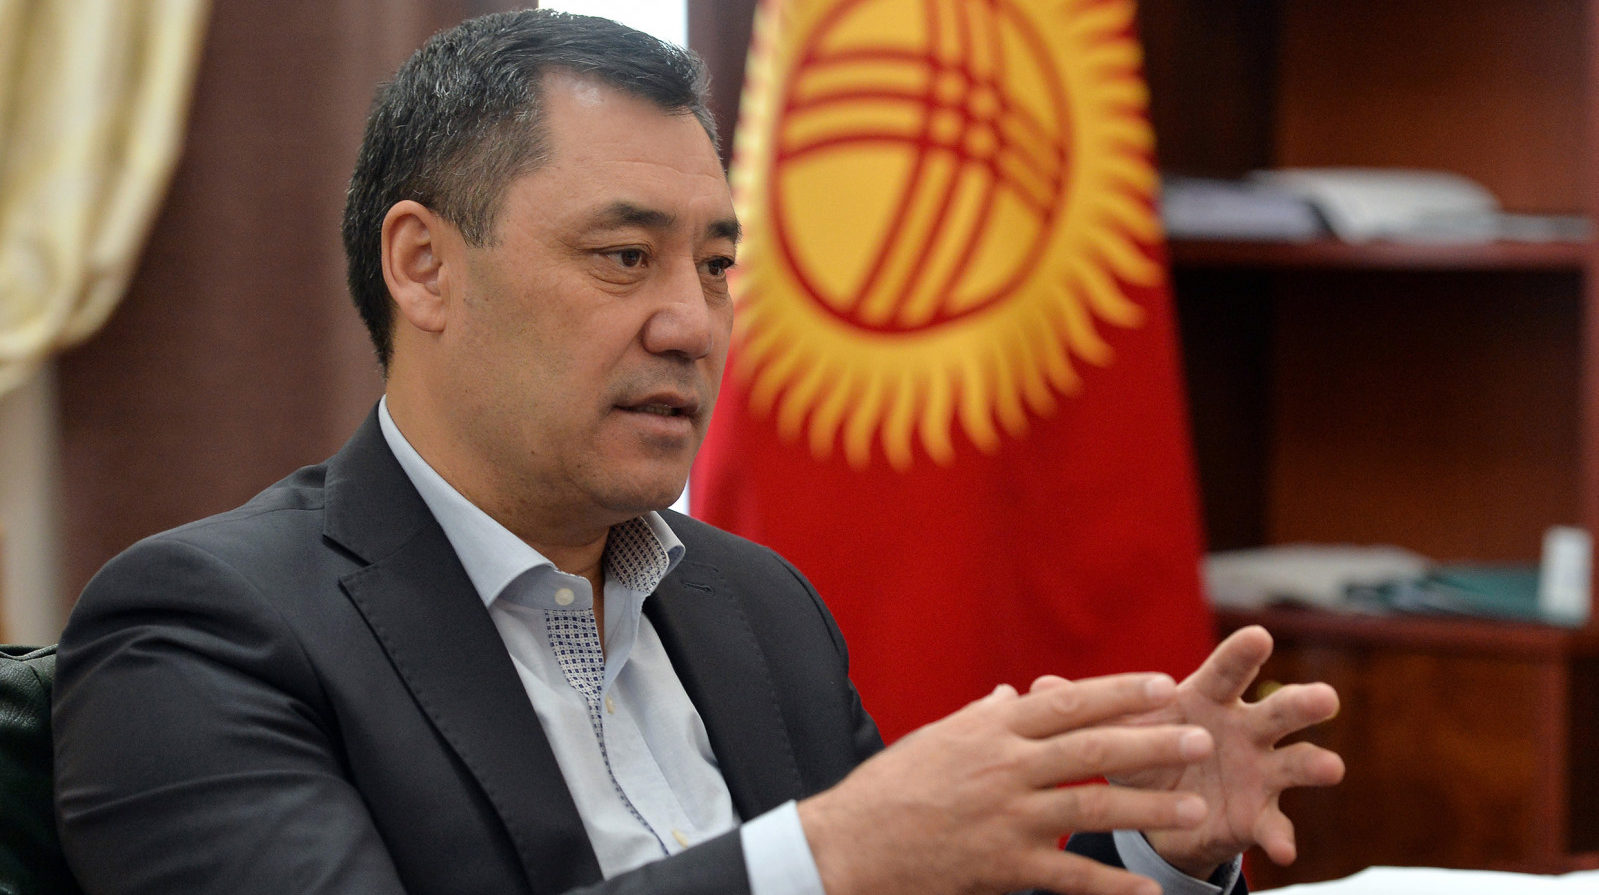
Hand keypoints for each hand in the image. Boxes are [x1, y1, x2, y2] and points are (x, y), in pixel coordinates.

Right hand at [798, 673, 1218, 894]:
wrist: (849, 846)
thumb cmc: (889, 789)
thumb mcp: (935, 739)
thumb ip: (982, 717)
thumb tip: (1015, 695)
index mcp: (990, 730)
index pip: (1068, 702)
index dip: (1120, 692)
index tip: (1165, 686)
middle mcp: (1004, 767)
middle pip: (1093, 747)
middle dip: (1152, 742)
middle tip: (1201, 738)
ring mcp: (1007, 818)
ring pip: (1092, 805)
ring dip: (1148, 806)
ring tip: (1193, 807)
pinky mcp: (1005, 867)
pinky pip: (1071, 875)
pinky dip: (1112, 884)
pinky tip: (1148, 889)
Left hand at [1047, 625, 1344, 877]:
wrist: (1156, 812)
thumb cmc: (1142, 754)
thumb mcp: (1116, 731)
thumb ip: (1089, 710)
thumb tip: (1038, 685)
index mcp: (1209, 701)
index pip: (1228, 672)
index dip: (1243, 654)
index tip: (1260, 635)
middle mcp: (1244, 730)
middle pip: (1278, 711)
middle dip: (1300, 703)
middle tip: (1324, 697)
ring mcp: (1259, 772)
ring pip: (1296, 763)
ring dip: (1314, 763)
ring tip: (1330, 766)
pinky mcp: (1258, 815)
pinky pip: (1275, 825)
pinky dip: (1281, 837)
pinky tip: (1282, 851)